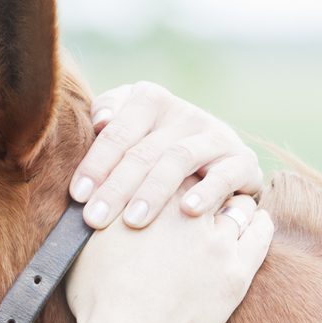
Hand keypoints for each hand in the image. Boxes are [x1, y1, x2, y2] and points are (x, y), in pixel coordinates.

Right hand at [67, 192, 273, 322]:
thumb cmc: (98, 297)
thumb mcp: (84, 245)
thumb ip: (100, 214)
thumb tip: (89, 200)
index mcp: (152, 197)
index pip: (176, 165)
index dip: (179, 173)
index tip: (180, 182)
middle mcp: (188, 210)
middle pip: (210, 180)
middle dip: (208, 184)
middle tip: (208, 192)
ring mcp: (216, 240)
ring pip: (239, 205)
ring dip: (235, 205)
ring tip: (232, 210)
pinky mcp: (235, 269)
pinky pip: (260, 233)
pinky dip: (259, 224)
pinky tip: (254, 223)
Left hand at [68, 82, 262, 229]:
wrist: (214, 166)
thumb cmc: (154, 154)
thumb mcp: (128, 131)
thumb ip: (108, 116)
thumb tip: (100, 120)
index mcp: (151, 101)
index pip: (118, 131)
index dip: (96, 163)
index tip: (78, 195)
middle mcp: (185, 113)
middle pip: (144, 150)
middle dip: (117, 187)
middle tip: (95, 218)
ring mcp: (216, 135)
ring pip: (178, 159)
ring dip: (153, 192)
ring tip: (133, 221)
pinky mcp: (242, 161)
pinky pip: (224, 175)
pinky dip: (207, 192)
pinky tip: (188, 211)